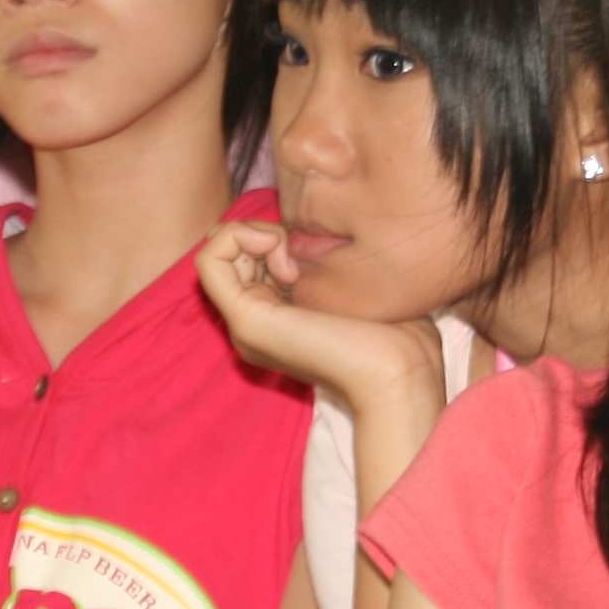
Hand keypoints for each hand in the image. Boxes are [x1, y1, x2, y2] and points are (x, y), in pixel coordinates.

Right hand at [194, 221, 448, 412]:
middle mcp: (254, 325)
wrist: (399, 376)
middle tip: (302, 257)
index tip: (312, 253)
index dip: (272, 235)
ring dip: (253, 234)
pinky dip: (241, 239)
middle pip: (229, 252)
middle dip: (263, 232)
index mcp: (277, 321)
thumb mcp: (356, 290)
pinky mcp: (247, 320)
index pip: (246, 258)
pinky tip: (285, 260)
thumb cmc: (397, 339)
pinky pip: (209, 260)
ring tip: (292, 261)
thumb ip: (326, 268)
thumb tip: (312, 240)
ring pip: (215, 251)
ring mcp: (245, 325)